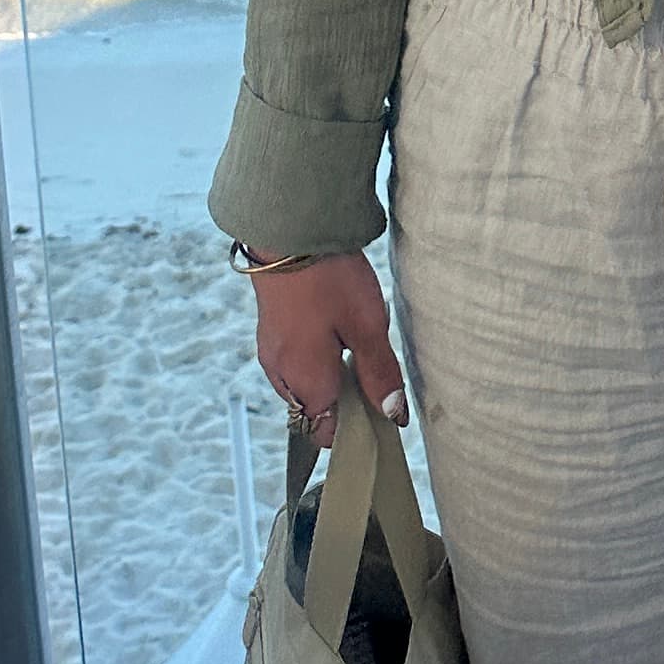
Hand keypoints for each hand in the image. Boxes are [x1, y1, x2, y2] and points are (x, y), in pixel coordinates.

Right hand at [249, 252, 404, 449]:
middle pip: (315, 410)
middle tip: (374, 370)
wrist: (288, 230)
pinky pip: (295, 362)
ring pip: (304, 385)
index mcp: (306, 383)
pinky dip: (316, 359)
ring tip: (357, 344)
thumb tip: (393, 415)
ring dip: (331, 378)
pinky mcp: (270, 332)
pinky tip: (335, 330)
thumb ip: (379, 373)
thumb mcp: (366, 326)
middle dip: (345, 402)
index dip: (356, 429)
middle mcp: (282, 376)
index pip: (327, 433)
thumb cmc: (329, 280)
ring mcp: (271, 353)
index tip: (383, 412)